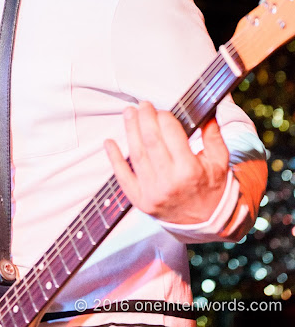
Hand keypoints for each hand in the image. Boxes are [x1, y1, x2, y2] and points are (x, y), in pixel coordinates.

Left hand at [104, 101, 229, 223]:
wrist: (206, 223)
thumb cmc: (212, 188)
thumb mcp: (219, 162)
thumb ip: (213, 136)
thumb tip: (207, 112)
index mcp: (190, 170)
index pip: (172, 134)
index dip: (164, 117)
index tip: (161, 110)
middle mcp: (169, 182)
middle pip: (151, 141)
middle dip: (144, 118)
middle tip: (142, 105)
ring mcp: (152, 192)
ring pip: (136, 154)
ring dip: (130, 130)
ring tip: (128, 113)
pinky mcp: (141, 201)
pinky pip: (123, 178)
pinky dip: (114, 159)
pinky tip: (109, 143)